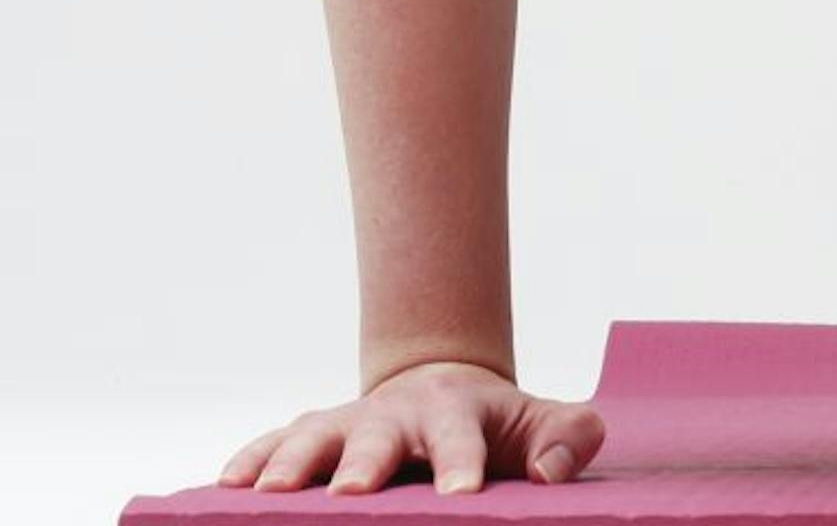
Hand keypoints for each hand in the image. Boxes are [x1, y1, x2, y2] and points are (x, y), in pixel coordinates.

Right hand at [214, 358, 606, 494]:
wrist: (441, 386)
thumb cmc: (495, 426)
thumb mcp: (540, 422)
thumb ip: (566, 437)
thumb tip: (550, 471)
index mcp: (456, 410)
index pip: (460, 437)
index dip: (460, 463)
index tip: (461, 494)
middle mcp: (395, 414)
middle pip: (377, 436)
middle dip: (364, 463)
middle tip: (352, 493)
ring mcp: (347, 424)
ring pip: (314, 436)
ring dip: (291, 463)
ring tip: (270, 496)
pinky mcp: (310, 437)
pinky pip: (271, 444)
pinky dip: (249, 462)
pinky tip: (224, 489)